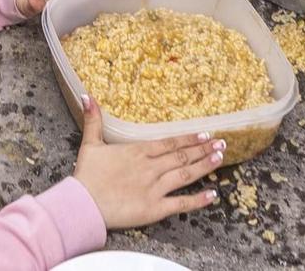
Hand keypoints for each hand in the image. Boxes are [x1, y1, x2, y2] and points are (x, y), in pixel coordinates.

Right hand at [70, 100, 222, 230]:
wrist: (83, 203)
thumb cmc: (87, 175)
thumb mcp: (89, 144)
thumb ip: (93, 120)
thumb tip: (86, 96)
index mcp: (138, 152)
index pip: (169, 143)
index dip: (188, 139)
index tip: (205, 135)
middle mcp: (151, 168)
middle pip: (181, 157)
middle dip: (203, 150)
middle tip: (222, 143)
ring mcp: (155, 188)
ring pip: (185, 175)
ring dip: (204, 166)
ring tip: (220, 159)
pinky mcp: (155, 208)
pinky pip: (181, 203)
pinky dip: (198, 199)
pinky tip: (212, 195)